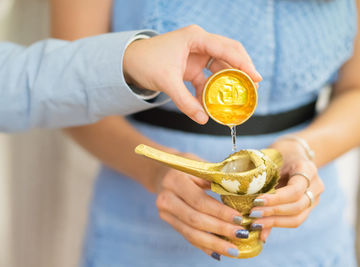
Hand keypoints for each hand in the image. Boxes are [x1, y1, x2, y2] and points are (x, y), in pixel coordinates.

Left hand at [123, 25, 261, 124]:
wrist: (128, 62)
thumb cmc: (145, 62)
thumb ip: (185, 101)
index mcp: (195, 38)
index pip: (226, 48)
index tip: (256, 78)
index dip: (244, 63)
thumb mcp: (166, 82)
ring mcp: (196, 55)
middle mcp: (199, 44)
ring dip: (227, 84)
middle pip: (228, 55)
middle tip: (253, 89)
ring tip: (238, 99)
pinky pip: (207, 79)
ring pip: (219, 68)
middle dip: (241, 72)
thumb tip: (203, 119)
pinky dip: (210, 91)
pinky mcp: (191, 67)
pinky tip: (213, 105)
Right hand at [154, 164, 247, 258]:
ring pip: (190, 233)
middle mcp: (165, 198)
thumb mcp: (199, 166)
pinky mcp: (168, 221)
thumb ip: (217, 179)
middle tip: (241, 234)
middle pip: (195, 219)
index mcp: (174, 180)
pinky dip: (204, 246)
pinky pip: (188, 237)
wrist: (162, 172)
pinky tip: (219, 252)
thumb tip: (242, 195)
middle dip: (220, 229)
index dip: (220, 212)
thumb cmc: (186, 167)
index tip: (240, 218)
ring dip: (214, 243)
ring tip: (233, 250)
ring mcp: (164, 212)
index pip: (199, 200)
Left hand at [249, 139, 323, 240]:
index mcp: (307, 169)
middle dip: (272, 212)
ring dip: (274, 222)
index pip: (296, 189)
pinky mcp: (308, 208)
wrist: (294, 152)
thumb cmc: (279, 153)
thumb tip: (243, 195)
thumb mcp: (271, 159)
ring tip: (255, 223)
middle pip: (297, 206)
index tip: (256, 200)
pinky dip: (276, 224)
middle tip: (252, 214)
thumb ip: (262, 176)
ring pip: (297, 217)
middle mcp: (316, 185)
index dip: (276, 198)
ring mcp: (315, 198)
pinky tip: (261, 229)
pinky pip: (294, 220)